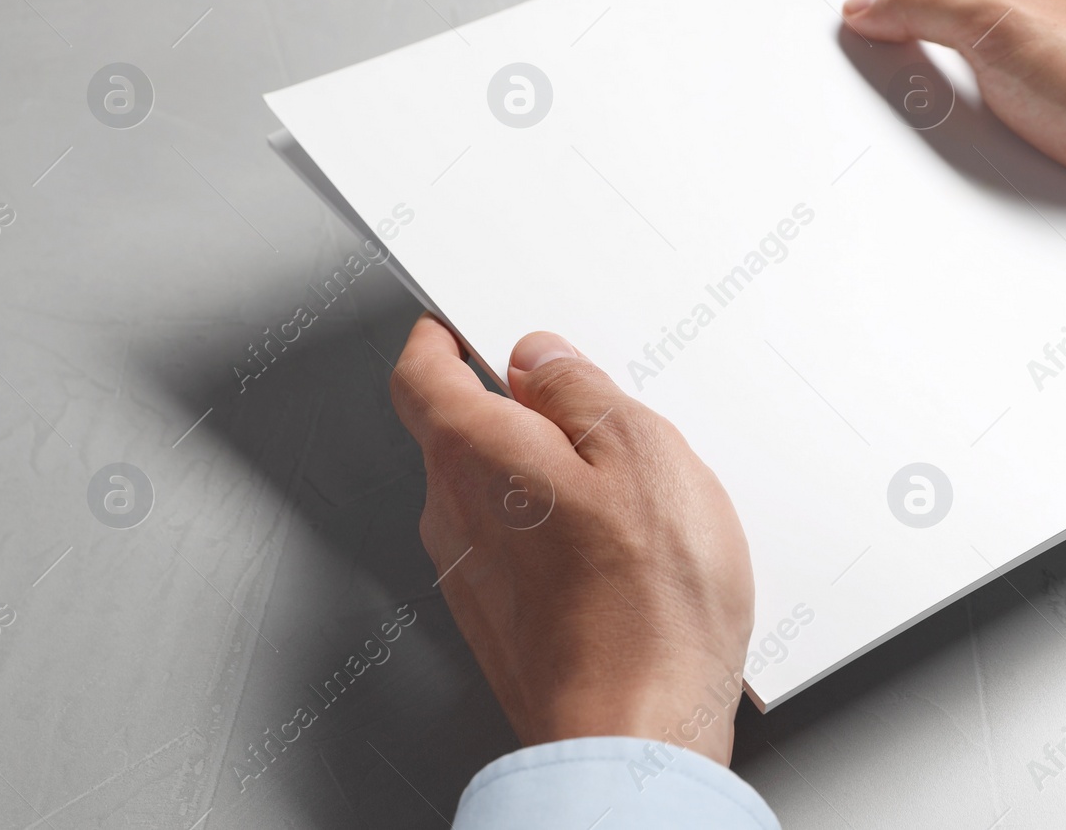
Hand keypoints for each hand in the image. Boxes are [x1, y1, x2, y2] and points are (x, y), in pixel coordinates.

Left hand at [390, 316, 754, 765]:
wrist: (636, 738)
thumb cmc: (646, 609)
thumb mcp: (643, 453)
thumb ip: (581, 392)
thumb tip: (544, 362)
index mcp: (473, 456)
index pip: (419, 374)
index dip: (441, 339)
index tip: (462, 327)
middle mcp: (453, 516)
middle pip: (460, 433)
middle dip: (515, 410)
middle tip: (588, 409)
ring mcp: (472, 577)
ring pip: (493, 495)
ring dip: (542, 477)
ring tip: (627, 492)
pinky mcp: (501, 623)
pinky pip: (516, 549)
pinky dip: (554, 533)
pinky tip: (622, 553)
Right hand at [842, 0, 1065, 267]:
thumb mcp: (1007, 25)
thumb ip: (929, 7)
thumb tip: (866, 6)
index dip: (862, 2)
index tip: (821, 32)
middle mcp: (1016, 35)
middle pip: (920, 45)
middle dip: (885, 71)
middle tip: (849, 95)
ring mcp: (1025, 94)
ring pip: (944, 105)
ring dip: (923, 128)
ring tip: (901, 141)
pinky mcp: (1036, 147)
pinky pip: (972, 152)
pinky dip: (953, 165)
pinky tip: (944, 176)